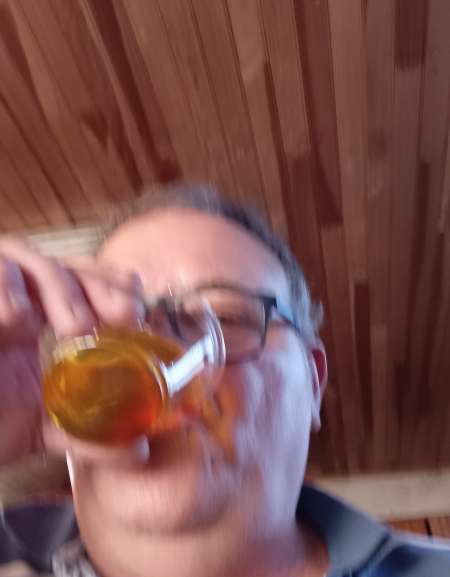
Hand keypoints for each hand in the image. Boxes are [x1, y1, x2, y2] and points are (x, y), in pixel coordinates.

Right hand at [0, 236, 143, 464]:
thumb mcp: (45, 429)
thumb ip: (87, 435)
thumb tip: (138, 450)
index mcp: (40, 320)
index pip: (82, 281)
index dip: (110, 284)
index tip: (135, 310)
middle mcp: (16, 300)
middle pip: (63, 264)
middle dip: (97, 284)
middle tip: (123, 315)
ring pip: (28, 258)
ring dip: (60, 287)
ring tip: (76, 328)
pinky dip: (6, 287)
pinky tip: (17, 320)